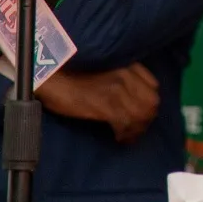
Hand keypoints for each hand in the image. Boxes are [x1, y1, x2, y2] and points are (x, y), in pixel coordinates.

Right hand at [37, 64, 160, 143]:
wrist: (49, 74)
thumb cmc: (70, 71)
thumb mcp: (102, 66)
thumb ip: (118, 76)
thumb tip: (130, 97)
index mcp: (126, 64)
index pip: (153, 86)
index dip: (147, 103)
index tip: (139, 113)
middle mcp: (126, 74)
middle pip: (151, 102)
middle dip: (145, 119)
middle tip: (134, 129)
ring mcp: (117, 89)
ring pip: (141, 115)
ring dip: (136, 130)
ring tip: (126, 136)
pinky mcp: (105, 104)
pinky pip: (125, 123)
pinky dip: (125, 134)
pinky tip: (117, 137)